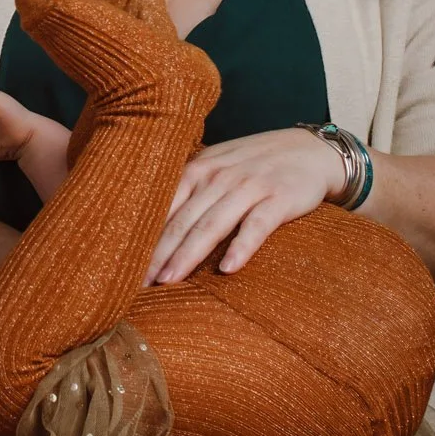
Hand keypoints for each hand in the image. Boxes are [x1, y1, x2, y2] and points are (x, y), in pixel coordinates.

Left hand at [147, 127, 346, 282]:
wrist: (310, 151)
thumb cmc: (254, 165)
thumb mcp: (216, 168)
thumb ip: (188, 192)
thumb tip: (150, 227)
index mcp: (198, 170)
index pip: (162, 209)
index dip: (142, 239)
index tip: (124, 267)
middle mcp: (219, 177)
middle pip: (181, 221)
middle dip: (157, 254)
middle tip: (138, 284)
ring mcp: (249, 187)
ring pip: (211, 225)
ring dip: (188, 255)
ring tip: (169, 281)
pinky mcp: (279, 198)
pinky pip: (257, 225)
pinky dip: (241, 247)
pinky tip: (228, 269)